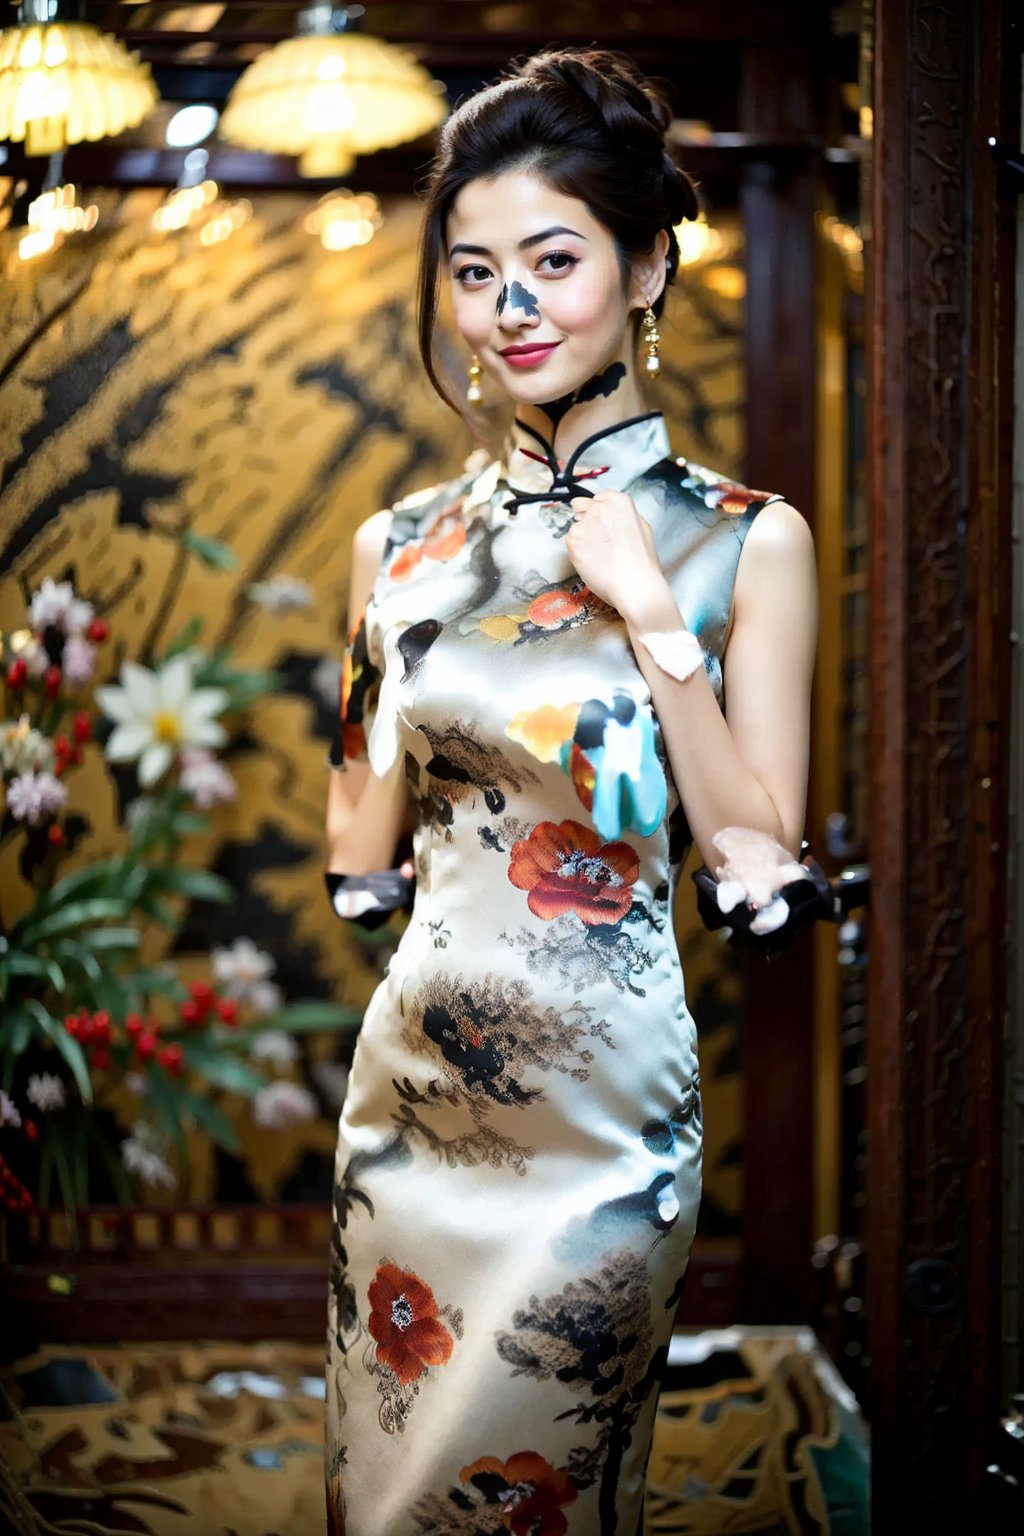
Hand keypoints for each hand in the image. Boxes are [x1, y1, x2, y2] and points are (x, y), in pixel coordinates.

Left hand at [566, 490, 672, 623]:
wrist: (635, 586)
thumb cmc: (641, 562)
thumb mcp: (641, 527)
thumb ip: (621, 514)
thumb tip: (606, 509)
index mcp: (619, 501)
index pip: (598, 498)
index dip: (599, 513)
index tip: (605, 526)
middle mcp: (600, 507)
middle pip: (583, 508)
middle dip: (589, 523)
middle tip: (603, 544)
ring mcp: (585, 522)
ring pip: (576, 526)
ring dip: (584, 538)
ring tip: (601, 556)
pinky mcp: (573, 539)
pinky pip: (570, 541)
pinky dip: (578, 551)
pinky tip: (594, 561)